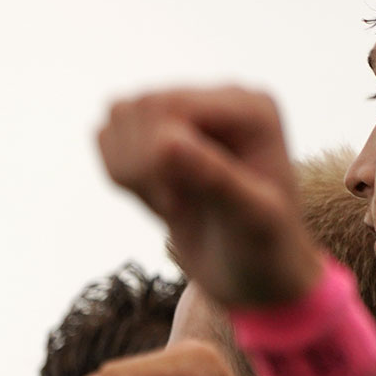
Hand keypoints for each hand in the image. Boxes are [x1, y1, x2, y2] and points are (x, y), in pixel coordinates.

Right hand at [99, 87, 320, 308]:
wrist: (256, 273)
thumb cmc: (264, 247)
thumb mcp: (250, 217)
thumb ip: (212, 177)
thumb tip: (164, 141)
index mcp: (250, 108)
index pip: (168, 104)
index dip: (154, 157)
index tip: (177, 207)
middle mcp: (217, 101)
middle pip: (138, 107)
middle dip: (141, 165)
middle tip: (175, 206)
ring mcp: (187, 116)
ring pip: (118, 118)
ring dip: (130, 172)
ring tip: (170, 202)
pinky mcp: (160, 135)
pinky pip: (110, 138)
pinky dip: (121, 176)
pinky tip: (160, 198)